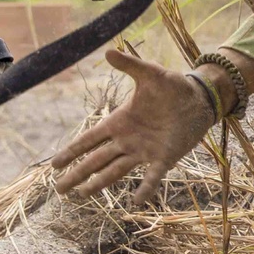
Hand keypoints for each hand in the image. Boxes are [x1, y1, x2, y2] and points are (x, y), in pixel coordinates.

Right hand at [52, 49, 215, 203]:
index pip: (89, 139)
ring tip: (81, 195)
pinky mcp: (164, 158)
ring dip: (99, 182)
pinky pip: (152, 176)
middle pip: (96, 160)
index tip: (54, 165)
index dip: (71, 151)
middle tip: (58, 190)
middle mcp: (127, 140)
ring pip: (115, 171)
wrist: (199, 99)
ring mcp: (144, 151)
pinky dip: (145, 188)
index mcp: (119, 121)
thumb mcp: (150, 74)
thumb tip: (108, 51)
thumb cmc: (172, 87)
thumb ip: (130, 65)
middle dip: (77, 174)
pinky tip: (136, 201)